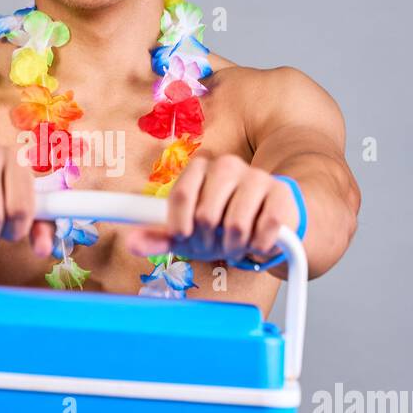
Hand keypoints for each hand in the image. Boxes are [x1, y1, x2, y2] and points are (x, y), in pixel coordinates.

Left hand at [125, 155, 297, 263]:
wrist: (269, 220)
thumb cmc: (222, 224)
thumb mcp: (188, 232)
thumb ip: (159, 237)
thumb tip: (132, 243)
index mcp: (200, 168)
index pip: (180, 197)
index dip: (181, 227)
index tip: (186, 237)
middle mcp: (227, 165)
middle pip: (206, 215)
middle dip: (208, 241)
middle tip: (215, 243)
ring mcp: (256, 177)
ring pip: (235, 225)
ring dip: (233, 247)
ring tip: (235, 244)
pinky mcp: (281, 193)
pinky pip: (264, 229)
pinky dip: (258, 246)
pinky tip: (257, 241)